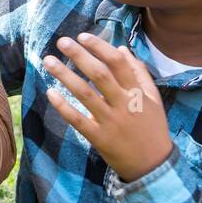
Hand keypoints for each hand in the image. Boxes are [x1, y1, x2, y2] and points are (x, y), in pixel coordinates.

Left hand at [43, 33, 172, 182]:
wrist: (153, 165)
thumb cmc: (152, 127)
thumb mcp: (152, 99)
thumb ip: (139, 73)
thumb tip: (122, 49)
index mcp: (137, 93)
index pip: (118, 63)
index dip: (100, 47)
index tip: (83, 36)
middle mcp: (124, 105)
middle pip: (100, 75)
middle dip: (80, 56)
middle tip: (62, 42)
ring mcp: (111, 122)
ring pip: (85, 94)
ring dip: (65, 76)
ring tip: (48, 61)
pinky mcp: (100, 138)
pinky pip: (78, 120)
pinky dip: (64, 106)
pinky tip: (50, 92)